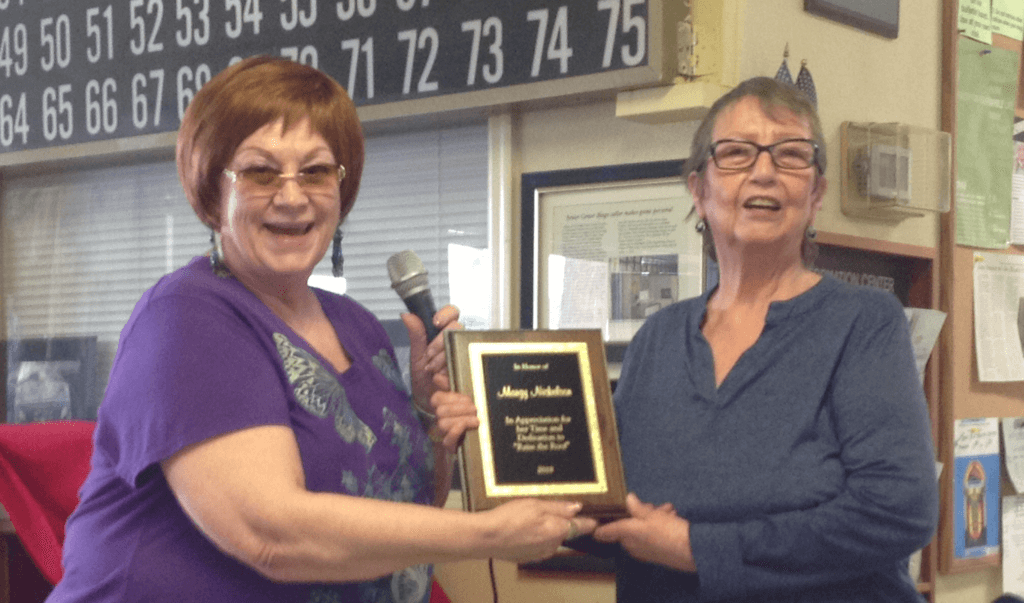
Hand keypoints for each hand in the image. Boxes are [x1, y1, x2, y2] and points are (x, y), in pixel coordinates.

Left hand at [403, 304, 460, 404]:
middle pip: (456, 327)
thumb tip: (407, 315)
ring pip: (460, 343)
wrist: (428, 399)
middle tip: (429, 356)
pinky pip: (464, 362)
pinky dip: (450, 370)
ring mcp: (465, 352)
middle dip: (439, 342)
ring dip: (444, 357)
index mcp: (444, 332)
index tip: (436, 322)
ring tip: (433, 370)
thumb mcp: (417, 354)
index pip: (452, 313)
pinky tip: (442, 377)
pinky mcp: (470, 366)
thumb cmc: (424, 376)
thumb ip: (415, 334)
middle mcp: (457, 340)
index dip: (446, 314)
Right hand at [428, 390, 478, 452]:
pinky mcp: (451, 447)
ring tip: (476, 420)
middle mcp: (440, 420)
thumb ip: (452, 386)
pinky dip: (456, 432)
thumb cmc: (473, 414)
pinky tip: (467, 427)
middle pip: (441, 411)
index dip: (452, 397)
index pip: (437, 398)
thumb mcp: (465, 398)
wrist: (483, 438)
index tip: (467, 399)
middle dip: (461, 408)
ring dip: (462, 419)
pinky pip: (447, 441)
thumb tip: (437, 376)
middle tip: (475, 410)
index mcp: (442, 407)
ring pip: (442, 424)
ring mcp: (444, 434)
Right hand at [480, 500, 598, 562]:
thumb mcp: (536, 504)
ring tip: (531, 516)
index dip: (590, 519)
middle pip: (567, 531)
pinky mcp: (530, 557)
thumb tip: (577, 507)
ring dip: (548, 529)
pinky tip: (523, 528)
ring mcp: (541, 553)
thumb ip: (559, 507)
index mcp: (558, 530)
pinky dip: (536, 536)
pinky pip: (540, 545)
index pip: (584, 526)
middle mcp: (553, 545)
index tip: (595, 514)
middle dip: (562, 520)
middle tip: (548, 507)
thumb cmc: (509, 519)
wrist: (486, 537)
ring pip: (553, 538)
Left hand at [593, 493, 695, 571]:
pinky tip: (671, 517)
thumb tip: (628, 499)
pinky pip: (650, 536)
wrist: (693, 551)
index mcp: (627, 534)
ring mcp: (643, 550)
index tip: (593, 519)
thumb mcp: (652, 514)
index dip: (597, 526)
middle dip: (636, 514)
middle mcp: (632, 545)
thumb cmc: (669, 531)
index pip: (604, 532)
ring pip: (641, 529)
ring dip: (651, 517)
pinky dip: (658, 526)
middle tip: (651, 505)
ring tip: (667, 509)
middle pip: (626, 527)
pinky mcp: (655, 553)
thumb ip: (637, 507)